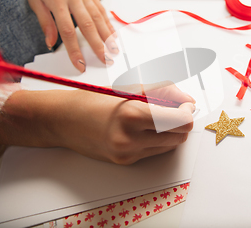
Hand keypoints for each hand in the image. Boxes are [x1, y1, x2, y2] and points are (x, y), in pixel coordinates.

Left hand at [0, 0, 116, 71]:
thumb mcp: (32, 0)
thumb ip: (44, 22)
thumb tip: (51, 43)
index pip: (68, 31)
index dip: (75, 50)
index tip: (80, 64)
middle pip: (88, 25)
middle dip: (98, 45)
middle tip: (106, 60)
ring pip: (98, 16)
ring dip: (107, 35)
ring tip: (114, 49)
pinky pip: (99, 7)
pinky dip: (106, 21)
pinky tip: (111, 32)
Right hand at [0, 86, 195, 164]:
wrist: (62, 121)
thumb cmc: (94, 99)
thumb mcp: (129, 88)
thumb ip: (163, 92)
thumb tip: (188, 101)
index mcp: (132, 114)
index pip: (180, 120)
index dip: (188, 110)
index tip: (185, 102)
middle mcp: (131, 139)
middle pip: (180, 135)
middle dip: (182, 120)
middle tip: (174, 107)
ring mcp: (128, 153)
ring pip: (171, 145)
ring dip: (172, 130)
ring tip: (157, 116)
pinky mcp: (126, 161)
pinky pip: (156, 151)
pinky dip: (158, 138)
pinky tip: (145, 127)